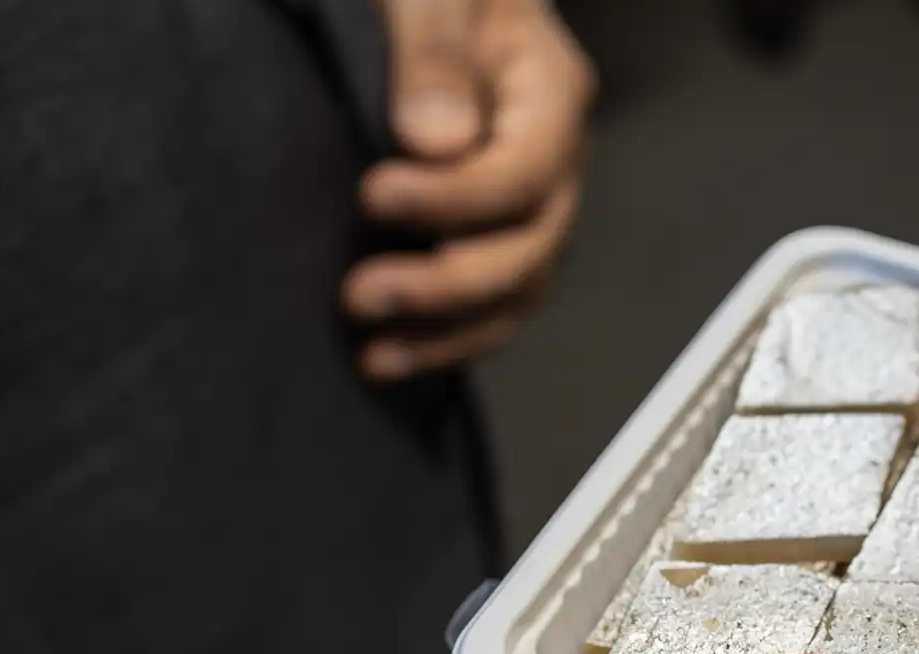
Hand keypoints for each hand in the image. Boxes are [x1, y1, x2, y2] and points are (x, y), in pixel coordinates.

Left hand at [343, 0, 595, 380]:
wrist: (438, 12)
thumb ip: (432, 55)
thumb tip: (436, 139)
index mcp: (552, 91)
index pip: (527, 170)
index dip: (457, 197)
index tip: (374, 196)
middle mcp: (558, 161)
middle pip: (531, 247)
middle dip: (447, 282)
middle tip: (360, 292)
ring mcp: (536, 206)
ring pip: (519, 291)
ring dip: (448, 330)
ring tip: (374, 352)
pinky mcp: (501, 236)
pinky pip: (496, 305)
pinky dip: (447, 338)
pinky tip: (388, 355)